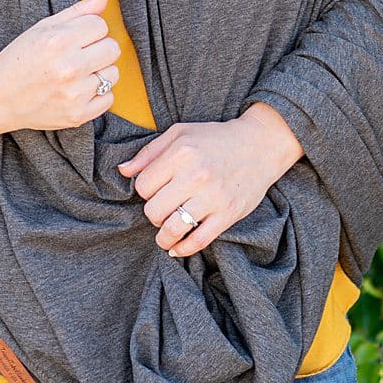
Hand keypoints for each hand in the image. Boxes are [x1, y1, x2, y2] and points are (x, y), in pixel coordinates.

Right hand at [0, 0, 120, 133]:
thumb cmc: (19, 59)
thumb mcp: (42, 28)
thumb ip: (78, 10)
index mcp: (58, 40)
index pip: (101, 25)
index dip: (88, 30)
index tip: (74, 38)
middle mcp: (69, 67)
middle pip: (112, 48)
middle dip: (98, 49)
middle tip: (77, 55)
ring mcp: (74, 94)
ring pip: (113, 73)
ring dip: (99, 72)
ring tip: (76, 74)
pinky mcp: (78, 115)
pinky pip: (108, 99)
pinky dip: (97, 95)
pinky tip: (77, 90)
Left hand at [115, 104, 304, 258]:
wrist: (260, 144)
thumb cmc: (215, 138)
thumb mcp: (180, 133)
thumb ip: (149, 152)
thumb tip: (123, 171)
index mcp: (181, 152)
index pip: (143, 186)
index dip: (145, 191)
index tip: (156, 190)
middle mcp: (196, 174)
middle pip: (154, 210)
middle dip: (154, 213)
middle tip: (162, 209)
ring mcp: (213, 196)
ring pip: (173, 229)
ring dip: (164, 236)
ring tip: (165, 233)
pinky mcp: (229, 213)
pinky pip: (198, 240)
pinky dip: (182, 249)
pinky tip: (177, 247)